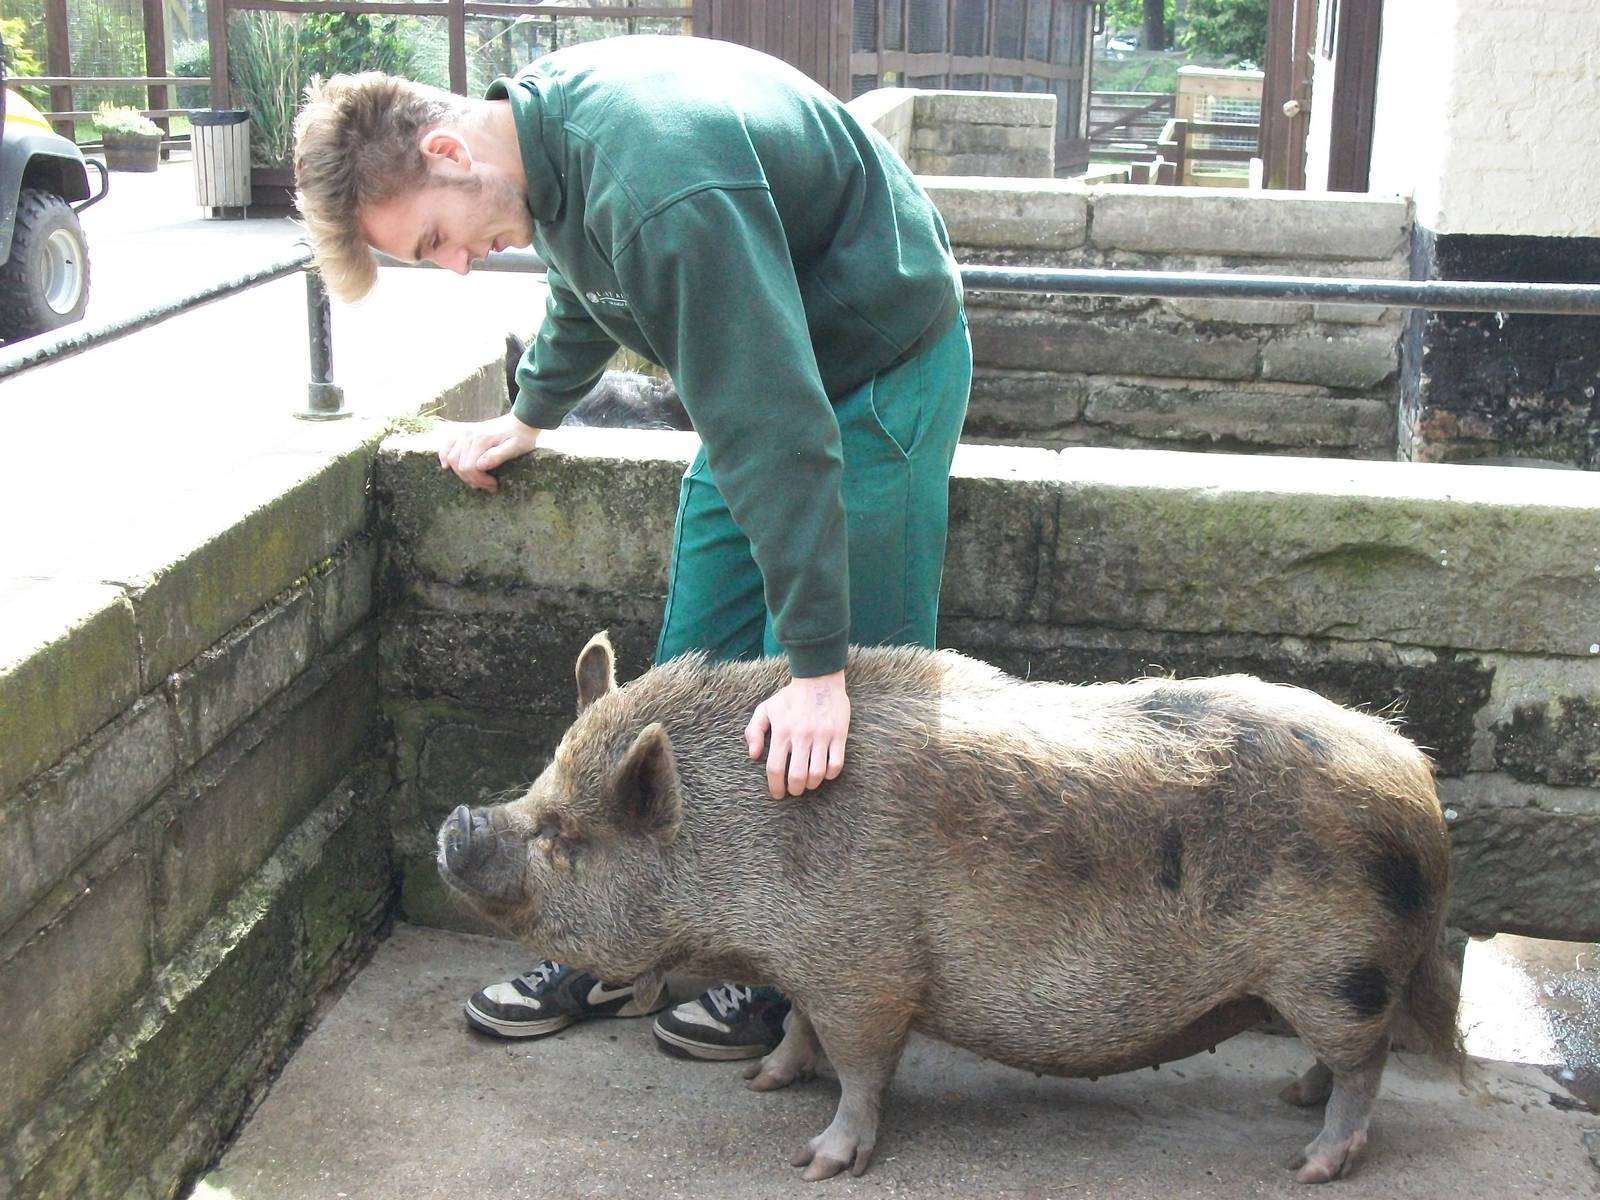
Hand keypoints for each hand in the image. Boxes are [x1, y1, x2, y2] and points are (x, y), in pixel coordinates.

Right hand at [437, 412, 540, 492]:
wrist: (519, 422)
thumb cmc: (520, 437)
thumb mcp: (516, 447)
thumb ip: (498, 455)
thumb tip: (480, 466)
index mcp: (481, 439)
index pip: (471, 468)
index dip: (481, 481)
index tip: (494, 486)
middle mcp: (468, 434)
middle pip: (460, 466)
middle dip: (474, 480)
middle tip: (489, 486)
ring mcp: (463, 433)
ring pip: (452, 459)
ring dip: (462, 474)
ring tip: (478, 480)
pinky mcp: (461, 433)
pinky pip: (446, 446)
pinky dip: (444, 457)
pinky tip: (446, 467)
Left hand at [745, 671, 849, 799]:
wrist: (819, 679)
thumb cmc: (790, 697)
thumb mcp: (766, 708)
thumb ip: (754, 731)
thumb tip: (754, 755)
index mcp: (782, 731)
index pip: (776, 768)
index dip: (775, 787)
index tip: (777, 794)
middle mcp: (802, 736)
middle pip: (798, 776)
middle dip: (795, 790)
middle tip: (794, 790)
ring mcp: (822, 736)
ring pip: (818, 773)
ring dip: (812, 784)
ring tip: (808, 783)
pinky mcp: (839, 735)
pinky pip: (836, 764)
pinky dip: (830, 774)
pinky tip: (824, 772)